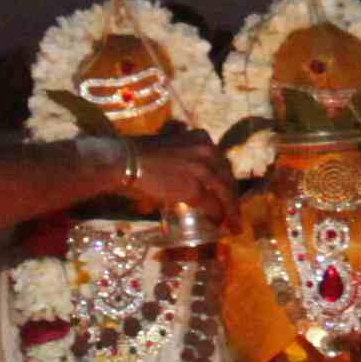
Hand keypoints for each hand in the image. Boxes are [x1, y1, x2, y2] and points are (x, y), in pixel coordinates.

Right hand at [108, 135, 235, 232]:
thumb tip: (187, 175)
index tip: (228, 192)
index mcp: (201, 137)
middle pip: (227, 176)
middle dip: (232, 196)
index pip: (221, 161)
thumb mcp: (169, 146)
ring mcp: (202, 169)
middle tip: (235, 212)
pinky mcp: (195, 188)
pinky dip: (217, 216)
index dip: (226, 179)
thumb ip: (184, 156)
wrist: (125, 162)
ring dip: (230, 210)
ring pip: (225, 192)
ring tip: (233, 224)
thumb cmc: (138, 154)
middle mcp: (207, 149)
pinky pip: (212, 205)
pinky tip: (218, 224)